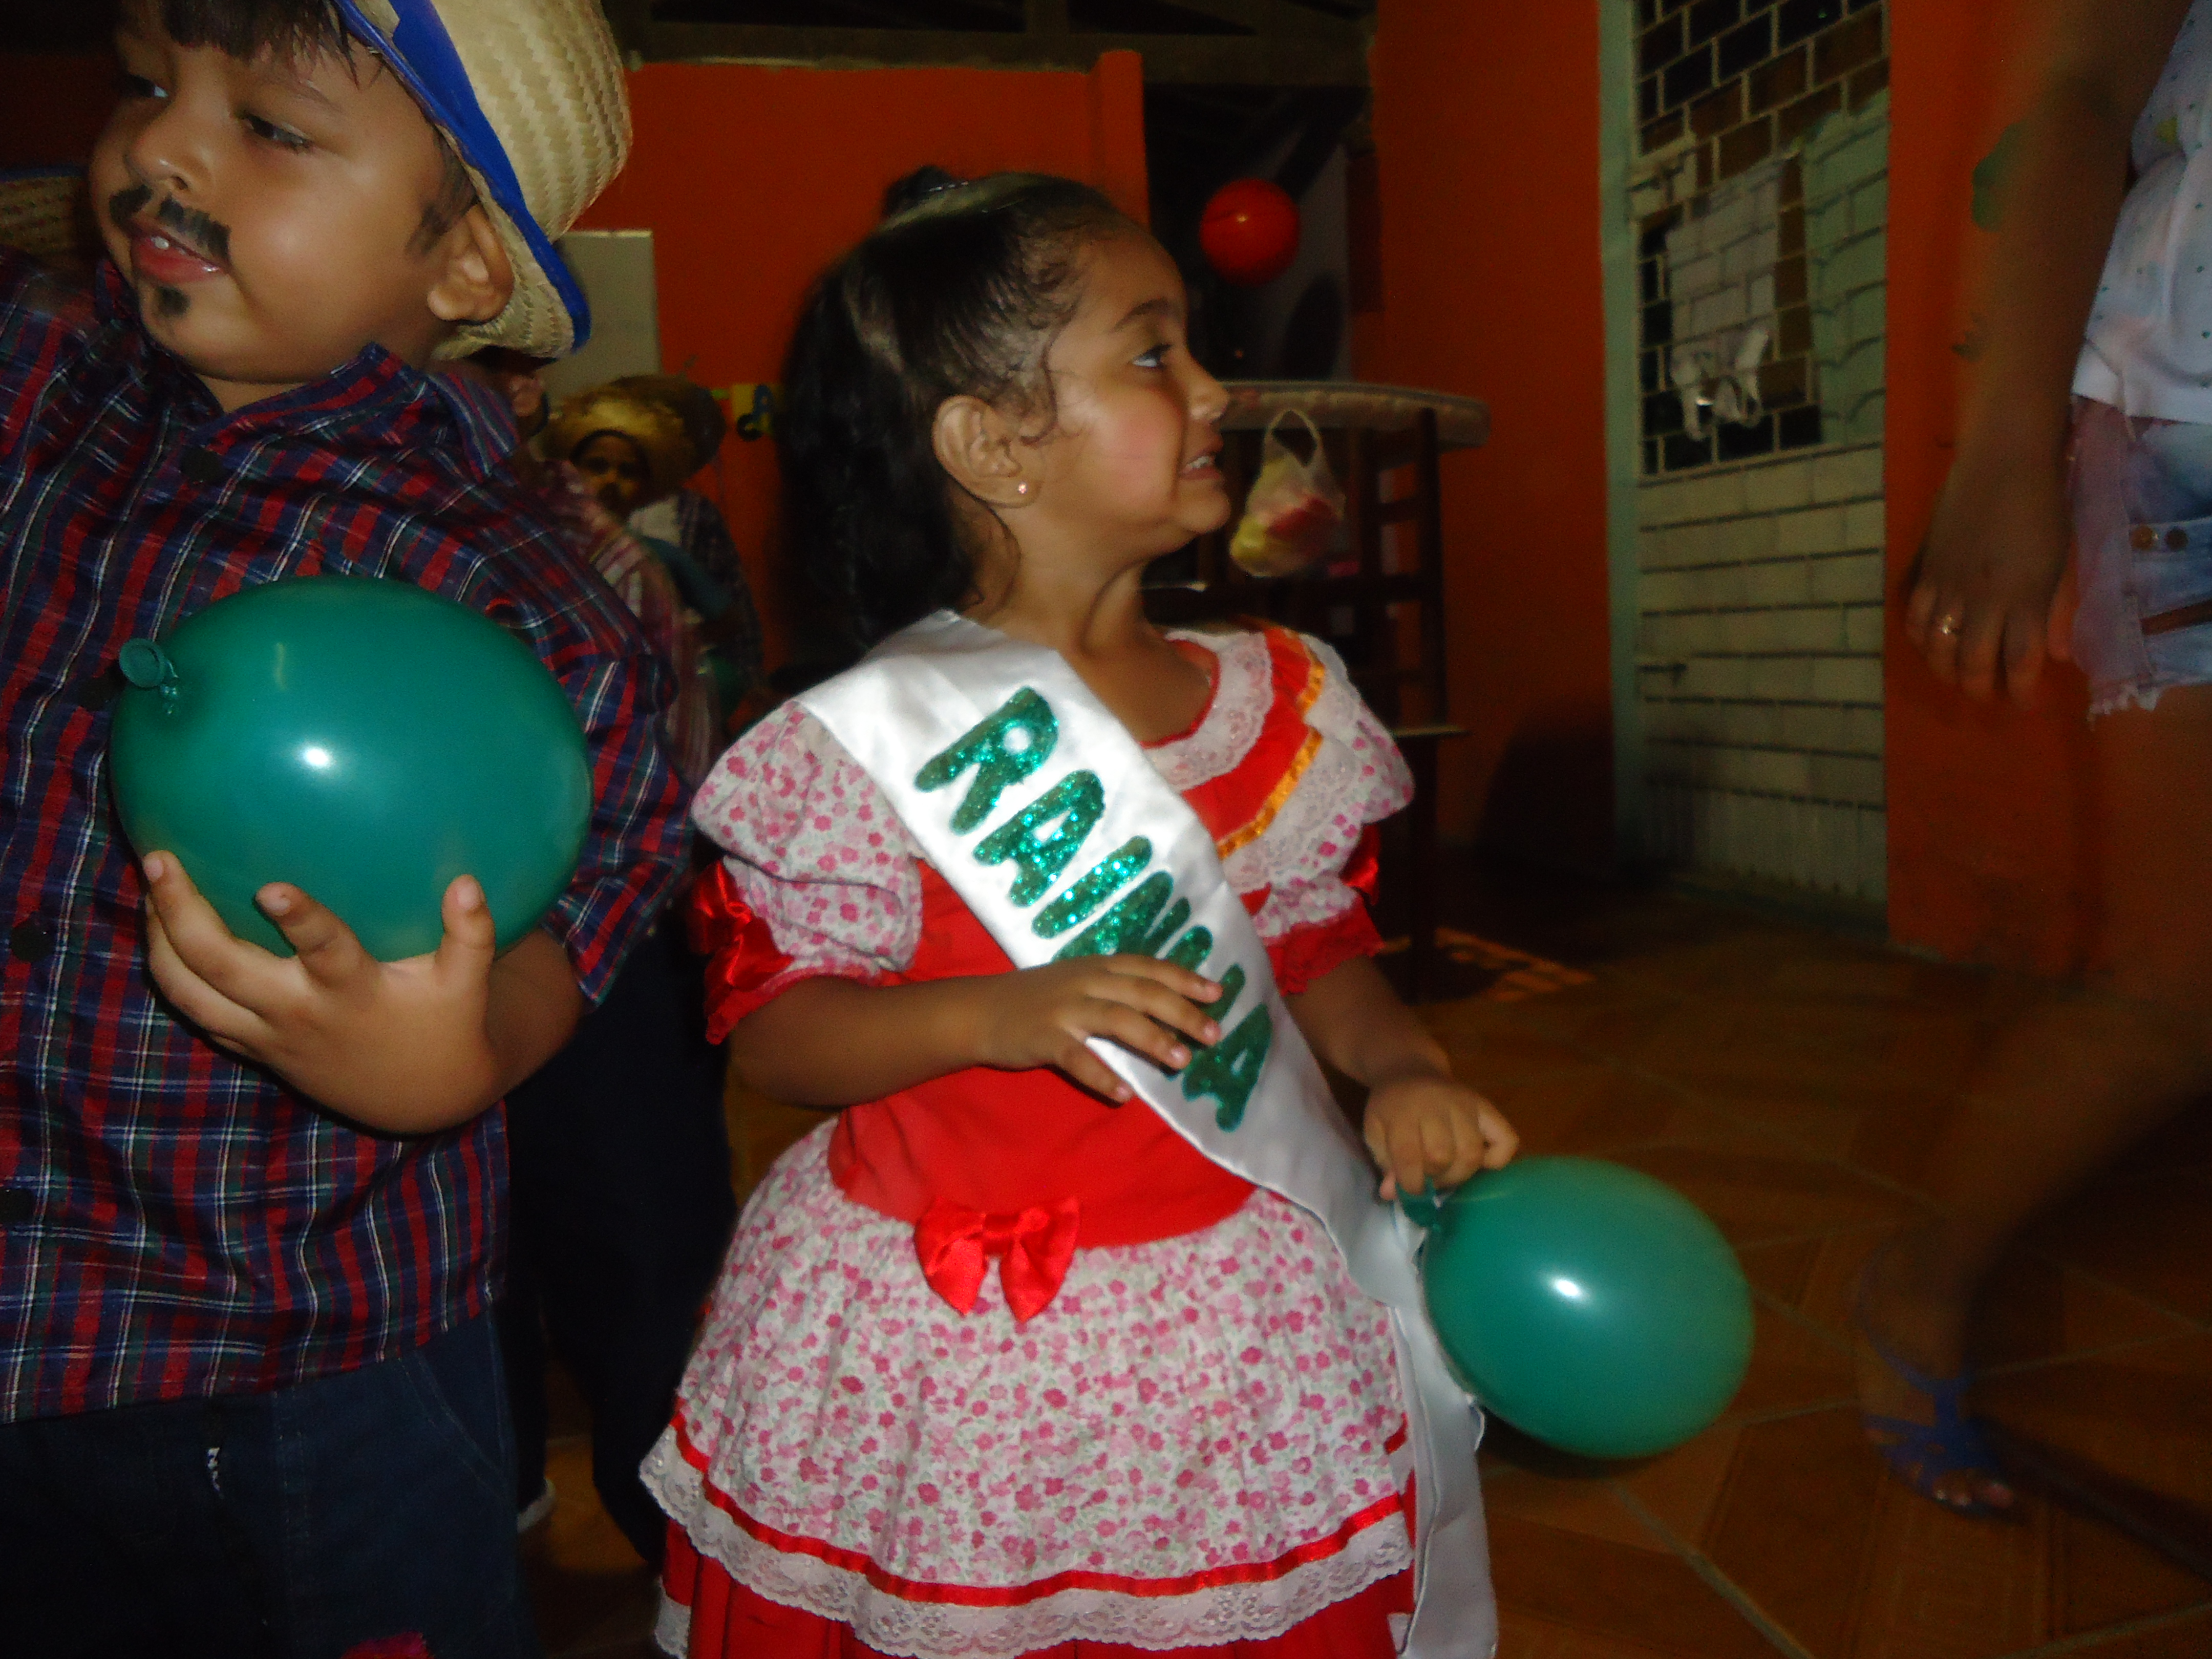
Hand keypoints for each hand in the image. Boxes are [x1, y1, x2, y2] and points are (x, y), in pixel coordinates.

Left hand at [141, 852, 505, 1130]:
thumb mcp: (467, 985)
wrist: (419, 1096)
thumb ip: (472, 935)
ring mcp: (268, 1035)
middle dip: (184, 915)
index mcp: (353, 993)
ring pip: (191, 993)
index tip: (271, 888)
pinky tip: (162, 928)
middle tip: (158, 861)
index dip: (300, 921)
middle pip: (222, 968)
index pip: (324, 953)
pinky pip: (195, 1010)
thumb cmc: (446, 1025)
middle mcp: (299, 1014)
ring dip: (161, 941)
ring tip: (151, 888)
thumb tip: (467, 883)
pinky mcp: (253, 1047)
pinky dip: (169, 970)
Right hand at [968, 955, 1221, 1102]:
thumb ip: (1116, 991)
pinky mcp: (1044, 1037)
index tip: (1218, 992)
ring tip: (1181, 1061)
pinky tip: (1124, 1095)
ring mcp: (1065, 1009)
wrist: (979, 1010)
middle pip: (1143, 992)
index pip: (1149, 968)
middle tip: (1213, 1034)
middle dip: (1181, 1012)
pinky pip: (1078, 1059)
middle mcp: (1086, 982)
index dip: (1184, 978)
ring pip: (1117, 1020)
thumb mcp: (1078, 982)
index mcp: (1098, 967)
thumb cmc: (1036, 998)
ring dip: (1153, 1039)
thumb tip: (1166, 1008)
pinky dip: (1102, 1076)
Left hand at [1362, 1072, 1516, 1202]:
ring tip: (1448, 1174)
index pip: (1408, 1155)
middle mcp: (1437, 1104)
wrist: (1411, 1070)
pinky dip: (1497, 1159)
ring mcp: (1467, 1104)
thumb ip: (1384, 1162)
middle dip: (1434, 1179)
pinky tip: (1480, 1162)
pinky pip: (1506, 1140)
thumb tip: (1392, 1194)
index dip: (1411, 1183)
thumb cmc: (1391, 1106)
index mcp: (1403, 1110)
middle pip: (1442, 1156)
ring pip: (1471, 1153)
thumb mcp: (1375, 1130)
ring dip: (1459, 1174)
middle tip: (1429, 1179)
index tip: (1411, 1192)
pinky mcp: (1487, 1107)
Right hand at [1904, 446, 2074, 705]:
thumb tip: (2055, 655)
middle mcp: (1983, 599)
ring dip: (1946, 671)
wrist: (2003, 460)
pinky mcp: (1926, 571)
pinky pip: (1915, 619)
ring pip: (1938, 648)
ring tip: (1957, 676)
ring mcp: (1949, 586)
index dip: (2021, 692)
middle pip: (1972, 664)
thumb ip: (2052, 611)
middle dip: (1979, 689)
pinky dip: (1921, 640)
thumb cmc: (2042, 508)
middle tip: (1987, 694)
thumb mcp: (2058, 564)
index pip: (2020, 662)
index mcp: (2025, 597)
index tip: (2025, 703)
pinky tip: (1931, 644)